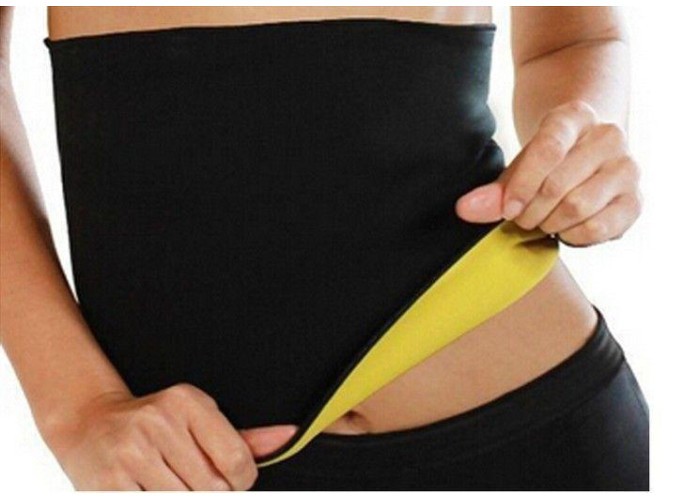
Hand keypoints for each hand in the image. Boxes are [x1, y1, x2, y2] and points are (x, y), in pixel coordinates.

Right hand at [46, 383, 297, 490]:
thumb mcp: (198, 418)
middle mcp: (159, 422)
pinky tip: (151, 489)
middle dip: (212, 492)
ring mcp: (132, 453)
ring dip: (184, 498)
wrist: (90, 423)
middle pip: (213, 488)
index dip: (241, 481)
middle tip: (192, 479)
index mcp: (186, 402)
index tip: (232, 479)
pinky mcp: (109, 485)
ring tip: (171, 483)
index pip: (237, 460)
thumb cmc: (154, 423)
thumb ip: (243, 436)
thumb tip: (289, 436)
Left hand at [454, 100, 642, 246]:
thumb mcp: (518, 168)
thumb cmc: (544, 163)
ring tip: (541, 221)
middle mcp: (608, 136)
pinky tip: (564, 229)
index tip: (506, 210)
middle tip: (520, 219)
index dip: (522, 185)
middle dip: (531, 211)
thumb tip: (465, 209)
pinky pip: (598, 227)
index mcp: (575, 116)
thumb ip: (493, 191)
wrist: (585, 159)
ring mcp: (627, 168)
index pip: (548, 148)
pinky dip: (573, 236)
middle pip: (559, 185)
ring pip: (578, 207)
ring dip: (550, 223)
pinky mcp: (635, 201)